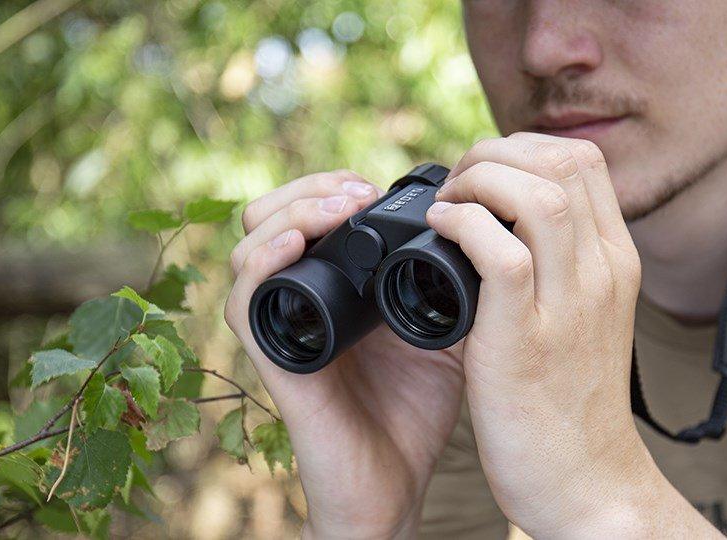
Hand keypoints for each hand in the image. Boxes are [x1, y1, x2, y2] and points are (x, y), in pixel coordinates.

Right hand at [224, 170, 465, 538]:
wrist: (395, 485)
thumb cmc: (414, 413)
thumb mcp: (444, 331)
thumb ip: (447, 284)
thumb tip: (481, 228)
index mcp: (331, 286)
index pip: (305, 212)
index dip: (332, 186)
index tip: (378, 187)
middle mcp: (296, 300)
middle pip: (269, 216)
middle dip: (311, 189)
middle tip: (359, 192)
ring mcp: (281, 328)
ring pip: (249, 246)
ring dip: (292, 213)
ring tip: (342, 208)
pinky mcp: (273, 361)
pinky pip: (245, 303)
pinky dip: (264, 264)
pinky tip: (299, 244)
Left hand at [428, 133, 716, 536]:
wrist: (586, 484)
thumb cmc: (569, 404)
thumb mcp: (581, 319)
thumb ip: (558, 268)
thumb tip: (505, 224)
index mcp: (616, 263)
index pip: (584, 161)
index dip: (523, 148)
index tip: (481, 175)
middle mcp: (603, 273)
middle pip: (563, 161)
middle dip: (495, 153)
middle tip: (455, 185)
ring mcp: (570, 305)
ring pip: (538, 195)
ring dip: (478, 182)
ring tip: (447, 206)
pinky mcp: (528, 341)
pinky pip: (502, 253)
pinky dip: (463, 227)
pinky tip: (439, 233)